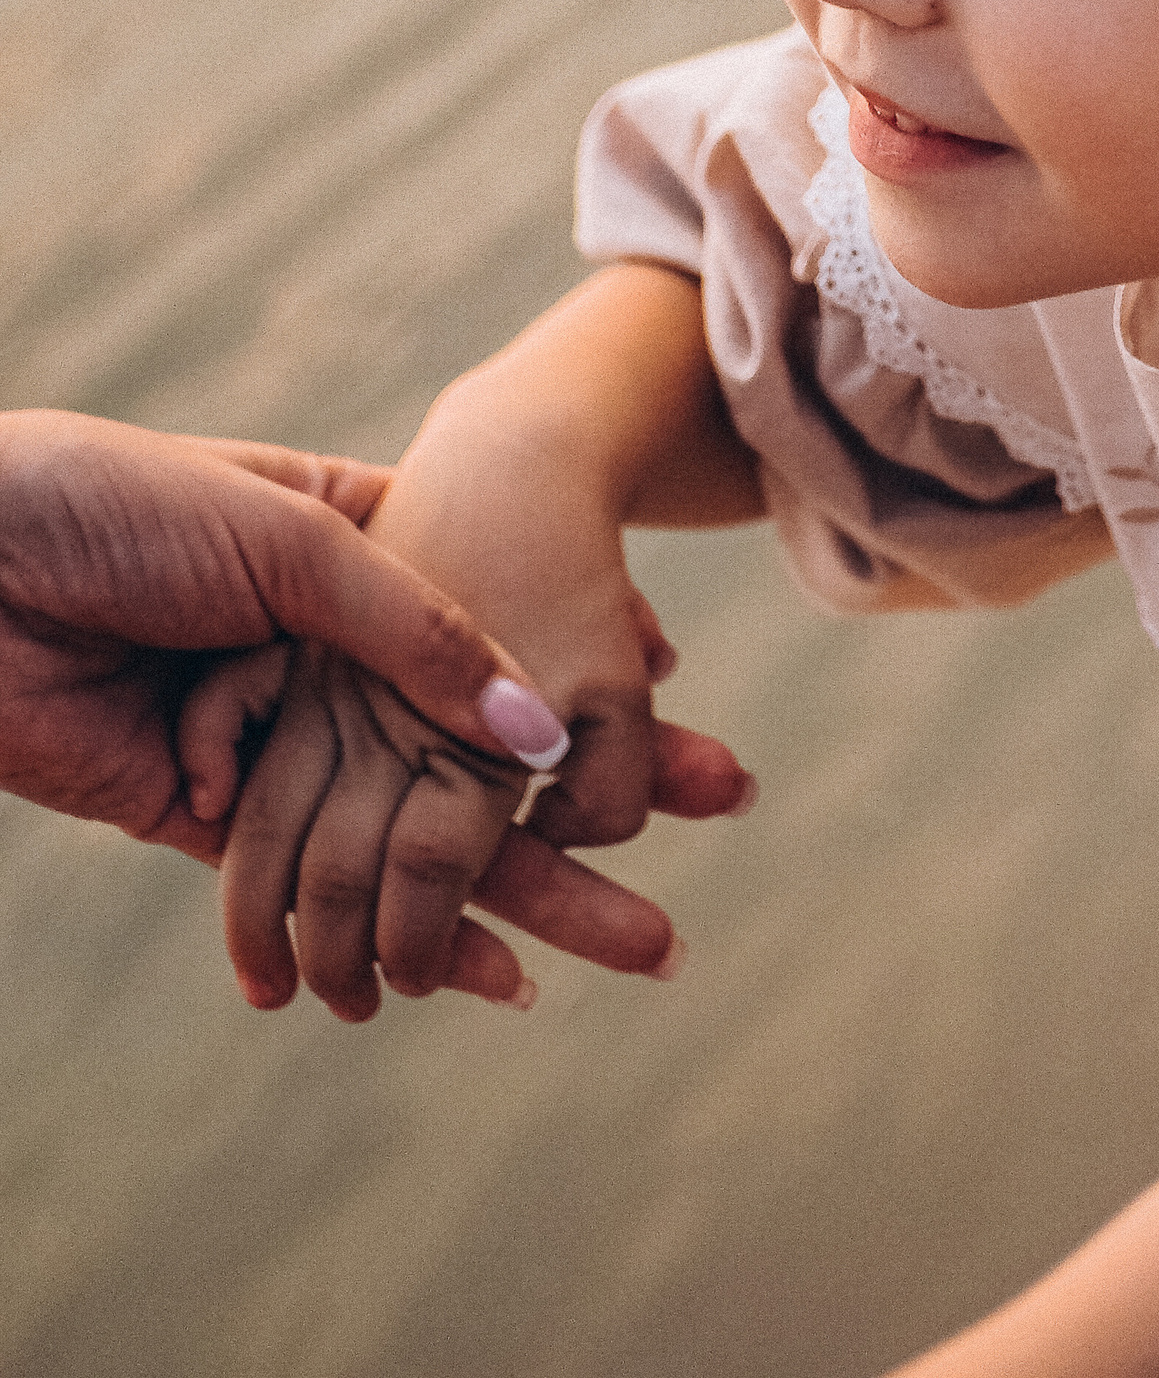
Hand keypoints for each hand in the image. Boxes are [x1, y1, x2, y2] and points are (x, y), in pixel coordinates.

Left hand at [0, 408, 746, 1008]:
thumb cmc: (115, 508)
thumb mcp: (289, 539)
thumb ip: (414, 635)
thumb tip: (531, 729)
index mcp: (353, 550)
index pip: (497, 617)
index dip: (592, 652)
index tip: (675, 685)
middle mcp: (324, 652)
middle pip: (483, 736)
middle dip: (600, 786)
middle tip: (715, 809)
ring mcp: (275, 740)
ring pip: (427, 827)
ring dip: (535, 887)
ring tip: (642, 938)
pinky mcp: (208, 823)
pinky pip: (332, 887)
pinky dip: (417, 938)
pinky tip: (495, 979)